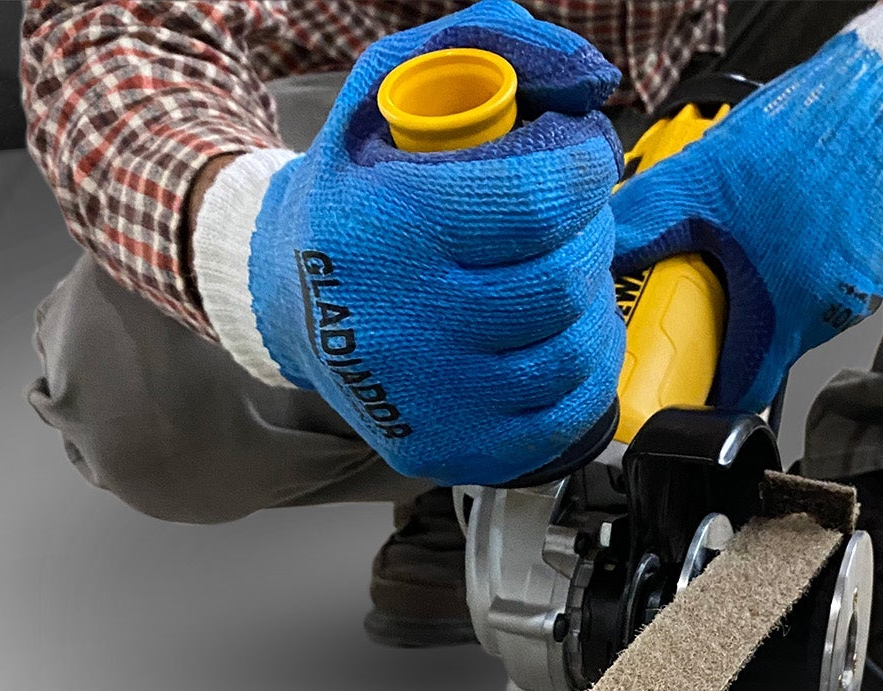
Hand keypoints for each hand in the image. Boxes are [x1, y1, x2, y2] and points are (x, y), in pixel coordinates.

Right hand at [192, 0, 624, 485]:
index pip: (538, 200)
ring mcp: (430, 401)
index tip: (587, 155)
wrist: (289, 302)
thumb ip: (488, 47)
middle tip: (575, 216)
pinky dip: (588, 368)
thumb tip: (589, 76)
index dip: (587, 168)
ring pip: (572, 350)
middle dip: (590, 233)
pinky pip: (566, 414)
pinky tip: (566, 331)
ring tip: (568, 271)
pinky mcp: (453, 450)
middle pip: (562, 279)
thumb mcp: (389, 89)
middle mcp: (403, 326)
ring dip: (593, 301)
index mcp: (387, 230)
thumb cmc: (355, 195)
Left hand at [611, 1, 882, 412]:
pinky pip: (818, 291)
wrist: (876, 106)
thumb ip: (644, 225)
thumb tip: (598, 250)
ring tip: (745, 249)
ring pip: (791, 320)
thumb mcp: (700, 182)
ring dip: (763, 298)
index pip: (742, 393)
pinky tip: (780, 230)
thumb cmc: (799, 143)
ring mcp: (850, 299)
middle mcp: (820, 319)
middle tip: (703, 295)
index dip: (710, 394)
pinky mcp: (867, 273)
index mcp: (779, 315)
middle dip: (730, 331)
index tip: (687, 384)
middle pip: (764, 353)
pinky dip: (794, 272)